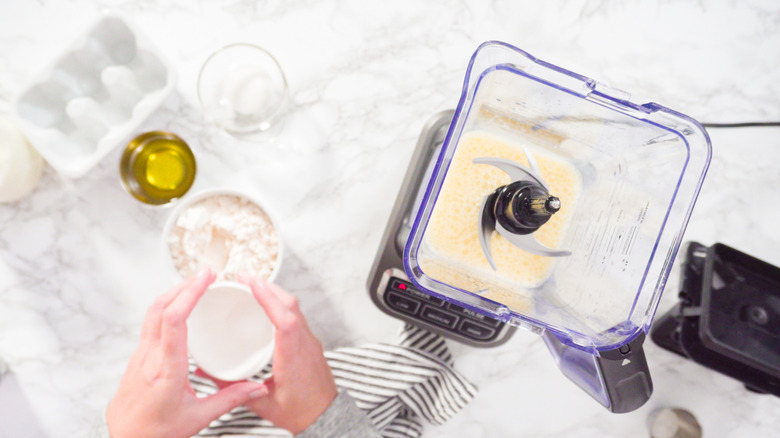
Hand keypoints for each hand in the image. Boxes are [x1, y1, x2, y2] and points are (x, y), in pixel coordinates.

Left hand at [106, 268, 267, 437]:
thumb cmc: (157, 433)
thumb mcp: (198, 418)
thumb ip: (230, 399)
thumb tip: (257, 386)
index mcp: (166, 370)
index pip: (173, 320)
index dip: (189, 294)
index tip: (205, 278)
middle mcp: (149, 358)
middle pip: (160, 308)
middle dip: (184, 285)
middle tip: (206, 274)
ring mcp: (140, 355)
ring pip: (151, 312)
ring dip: (173, 293)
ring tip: (195, 284)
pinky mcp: (138, 356)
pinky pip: (150, 322)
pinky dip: (166, 306)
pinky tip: (179, 307)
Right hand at [237, 275, 338, 433]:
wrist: (326, 417)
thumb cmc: (301, 413)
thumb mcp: (263, 405)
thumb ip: (235, 390)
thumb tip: (208, 374)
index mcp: (294, 358)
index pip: (285, 321)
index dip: (269, 299)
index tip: (252, 283)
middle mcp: (305, 344)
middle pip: (291, 306)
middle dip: (268, 287)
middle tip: (244, 278)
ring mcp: (310, 342)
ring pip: (295, 308)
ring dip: (275, 293)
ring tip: (253, 286)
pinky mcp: (310, 343)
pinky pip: (297, 316)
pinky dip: (282, 305)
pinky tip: (269, 305)